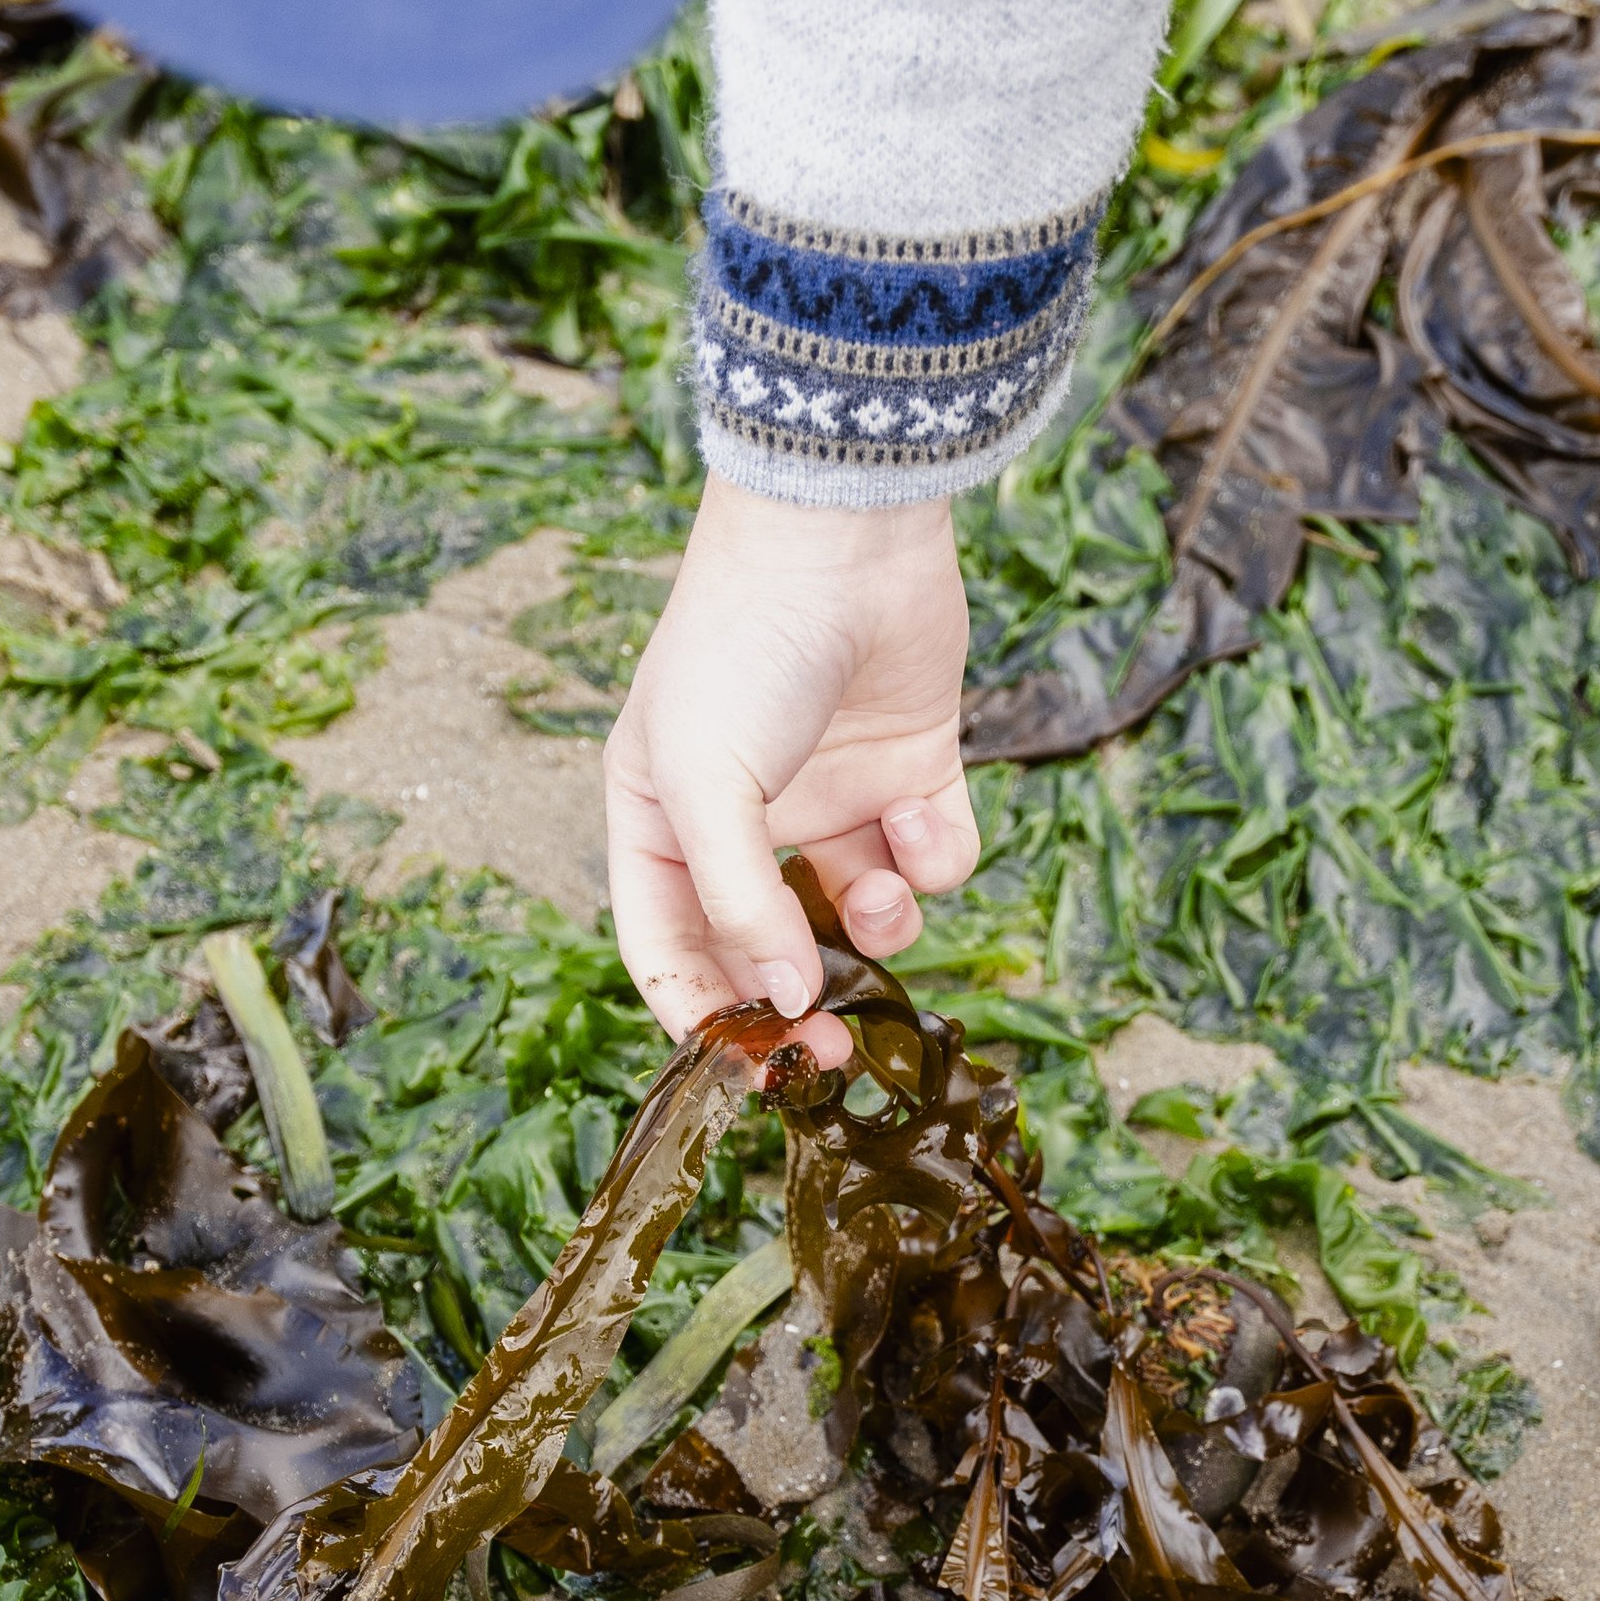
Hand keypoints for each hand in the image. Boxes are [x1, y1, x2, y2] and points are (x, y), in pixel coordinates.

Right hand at [604, 473, 978, 1071]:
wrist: (843, 534)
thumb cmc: (743, 648)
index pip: (668, 946)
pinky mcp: (914, 774)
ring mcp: (834, 798)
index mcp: (663, 819)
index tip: (747, 1066)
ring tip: (883, 893)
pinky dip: (936, 855)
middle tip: (829, 1049)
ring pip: (864, 915)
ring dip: (882, 925)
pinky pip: (932, 858)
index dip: (702, 1013)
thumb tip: (782, 999)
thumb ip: (738, 903)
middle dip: (802, 1001)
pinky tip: (921, 809)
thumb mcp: (706, 782)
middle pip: (771, 949)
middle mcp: (748, 819)